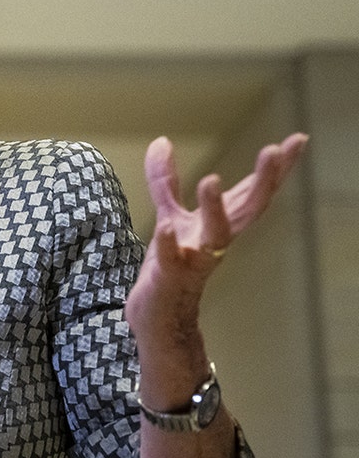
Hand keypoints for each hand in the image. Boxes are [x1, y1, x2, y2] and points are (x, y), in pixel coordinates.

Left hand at [125, 132, 307, 336]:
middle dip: (263, 182)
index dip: (275, 169)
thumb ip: (166, 181)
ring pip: (215, 236)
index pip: (252, 192)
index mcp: (220, 224)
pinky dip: (169, 245)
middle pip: (248, 210)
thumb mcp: (170, 216)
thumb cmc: (172, 265)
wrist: (158, 318)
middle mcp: (215, 242)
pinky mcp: (169, 278)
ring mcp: (195, 260)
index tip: (298, 140)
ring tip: (213, 179)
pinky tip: (165, 229)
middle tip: (275, 150)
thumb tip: (162, 141)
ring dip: (216, 209)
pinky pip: (171, 261)